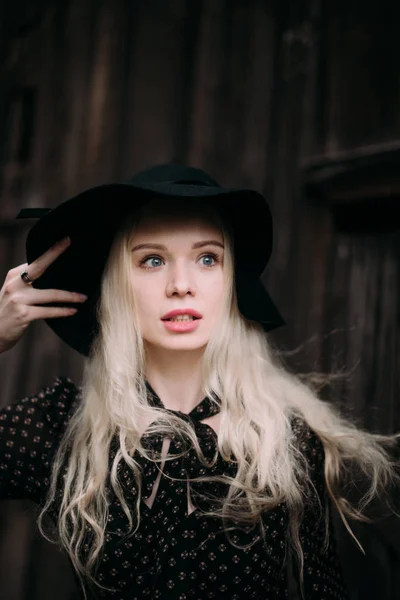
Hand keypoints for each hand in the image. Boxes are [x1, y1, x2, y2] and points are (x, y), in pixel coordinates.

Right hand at [0, 237, 87, 353]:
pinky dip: (62, 311)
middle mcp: (15, 284)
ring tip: (83, 297)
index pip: (36, 261)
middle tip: (70, 244)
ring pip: (51, 294)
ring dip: (70, 296)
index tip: (66, 240)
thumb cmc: (8, 312)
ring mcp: (18, 299)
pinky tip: (72, 311)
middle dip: (55, 254)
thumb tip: (55, 274)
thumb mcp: (14, 292)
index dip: (51, 250)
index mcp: (14, 275)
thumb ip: (28, 282)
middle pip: (40, 267)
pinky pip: (48, 311)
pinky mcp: (23, 314)